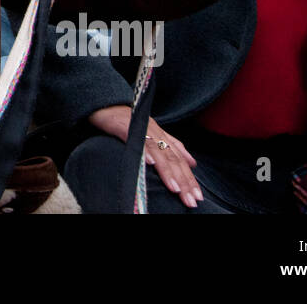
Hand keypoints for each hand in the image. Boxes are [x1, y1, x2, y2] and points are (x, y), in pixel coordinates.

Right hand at [87, 106, 202, 208]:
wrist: (108, 105)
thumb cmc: (129, 123)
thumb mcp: (154, 135)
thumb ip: (173, 147)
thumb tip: (192, 162)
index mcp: (163, 137)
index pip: (180, 160)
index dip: (189, 179)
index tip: (198, 197)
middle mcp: (156, 134)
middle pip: (173, 159)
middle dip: (184, 181)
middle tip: (192, 200)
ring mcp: (142, 130)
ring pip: (159, 153)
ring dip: (168, 172)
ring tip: (176, 189)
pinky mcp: (126, 127)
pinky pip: (137, 141)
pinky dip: (145, 152)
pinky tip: (150, 164)